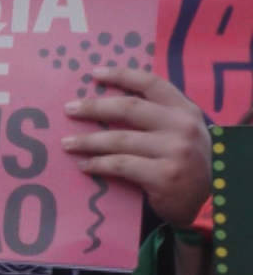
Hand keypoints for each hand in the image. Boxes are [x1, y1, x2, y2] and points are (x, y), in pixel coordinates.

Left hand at [63, 67, 210, 224]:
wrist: (208, 200)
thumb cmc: (184, 162)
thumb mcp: (180, 132)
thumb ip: (156, 117)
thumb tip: (105, 103)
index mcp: (185, 110)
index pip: (151, 83)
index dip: (121, 75)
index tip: (94, 74)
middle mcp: (182, 126)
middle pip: (129, 108)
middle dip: (94, 107)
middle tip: (68, 110)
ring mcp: (175, 150)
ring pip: (119, 139)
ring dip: (87, 141)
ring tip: (67, 143)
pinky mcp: (164, 175)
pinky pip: (121, 165)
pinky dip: (98, 164)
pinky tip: (84, 165)